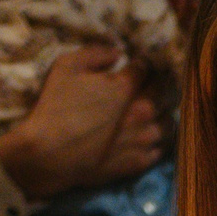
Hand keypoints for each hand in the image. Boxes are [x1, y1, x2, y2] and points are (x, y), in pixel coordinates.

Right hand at [0, 47, 158, 198]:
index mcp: (126, 87)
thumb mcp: (66, 66)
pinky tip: (150, 137)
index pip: (146, 69)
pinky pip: (160, 149)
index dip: (143, 64)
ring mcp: (143, 139)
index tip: (139, 65)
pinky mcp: (139, 163)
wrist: (48, 155)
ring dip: (164, 113)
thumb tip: (117, 52)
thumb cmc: (55, 107)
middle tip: (152, 85)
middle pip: (165, 94)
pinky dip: (159, 140)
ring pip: (168, 122)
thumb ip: (95, 53)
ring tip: (157, 111)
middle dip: (160, 86)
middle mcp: (142, 112)